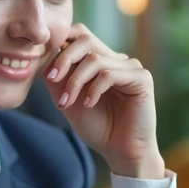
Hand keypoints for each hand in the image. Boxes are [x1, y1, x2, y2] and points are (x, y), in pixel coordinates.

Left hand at [45, 25, 165, 178]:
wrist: (120, 152)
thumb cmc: (97, 127)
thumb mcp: (68, 100)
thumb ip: (58, 79)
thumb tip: (46, 55)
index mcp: (99, 61)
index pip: (79, 36)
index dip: (60, 45)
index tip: (47, 73)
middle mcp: (115, 59)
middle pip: (86, 39)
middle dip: (64, 59)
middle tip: (52, 80)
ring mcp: (130, 67)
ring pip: (95, 59)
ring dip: (75, 81)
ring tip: (67, 103)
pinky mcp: (141, 78)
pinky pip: (110, 74)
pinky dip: (94, 89)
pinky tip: (89, 104)